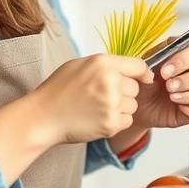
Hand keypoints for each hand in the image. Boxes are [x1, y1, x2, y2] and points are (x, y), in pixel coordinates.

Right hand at [32, 53, 154, 145]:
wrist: (43, 117)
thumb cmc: (59, 90)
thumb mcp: (80, 65)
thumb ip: (106, 65)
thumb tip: (132, 68)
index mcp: (102, 63)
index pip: (139, 65)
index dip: (143, 73)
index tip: (145, 79)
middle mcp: (110, 81)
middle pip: (136, 88)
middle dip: (125, 93)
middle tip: (102, 96)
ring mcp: (111, 104)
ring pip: (133, 105)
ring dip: (121, 108)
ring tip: (97, 107)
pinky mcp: (111, 124)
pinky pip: (127, 121)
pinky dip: (116, 122)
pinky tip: (98, 118)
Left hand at [132, 41, 188, 130]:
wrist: (138, 107)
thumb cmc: (143, 83)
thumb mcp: (144, 67)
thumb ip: (154, 58)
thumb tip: (162, 58)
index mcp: (184, 53)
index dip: (183, 58)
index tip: (164, 70)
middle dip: (186, 73)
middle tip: (167, 81)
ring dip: (187, 85)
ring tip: (170, 92)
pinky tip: (175, 99)